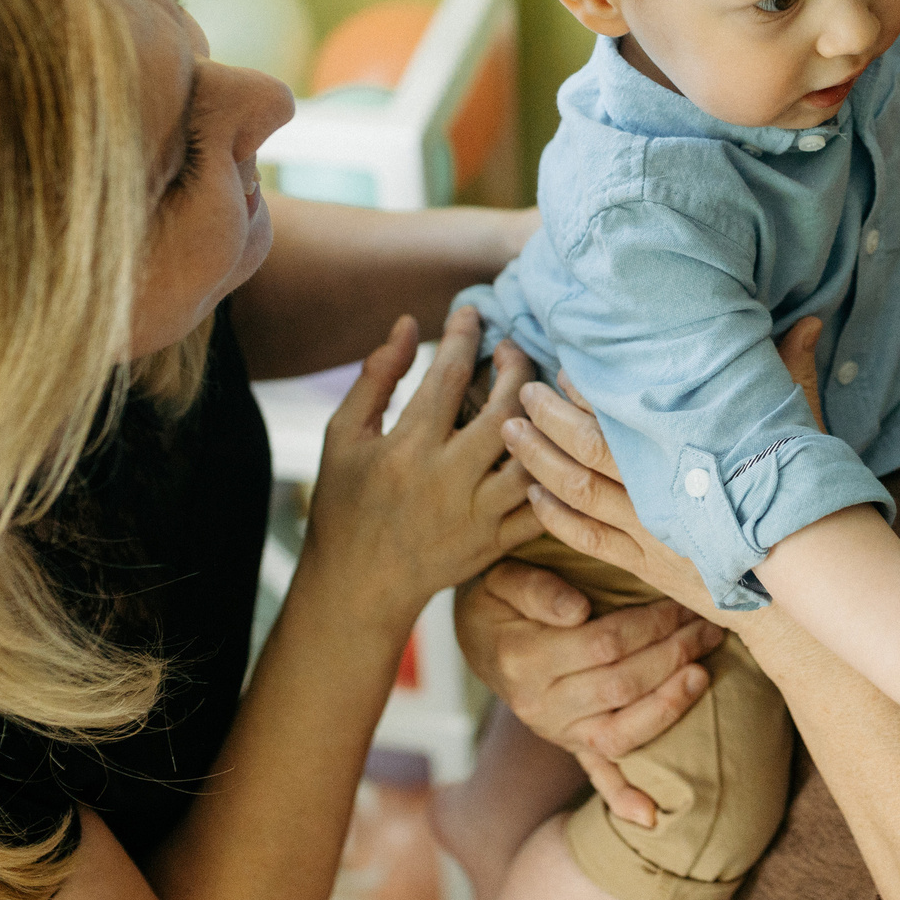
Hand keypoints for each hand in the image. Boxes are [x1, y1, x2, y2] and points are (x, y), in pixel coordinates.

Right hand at [304, 306, 537, 632]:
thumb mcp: (343, 437)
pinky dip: (555, 472)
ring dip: (543, 418)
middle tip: (512, 348)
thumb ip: (376, 378)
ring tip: (539, 392)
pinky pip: (542, 506)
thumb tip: (408, 323)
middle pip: (503, 413)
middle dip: (516, 368)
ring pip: (531, 458)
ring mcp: (475, 515)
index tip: (472, 312)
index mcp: (405, 449)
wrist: (358, 586)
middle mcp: (445, 480)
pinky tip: (553, 443)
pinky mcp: (495, 542)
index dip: (464, 335)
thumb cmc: (346, 504)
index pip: (446, 376)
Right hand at [453, 558, 723, 826]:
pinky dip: (623, 797)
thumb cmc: (501, 604)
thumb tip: (579, 610)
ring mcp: (557, 733)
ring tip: (702, 676)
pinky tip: (652, 817)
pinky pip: (598, 776)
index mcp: (525, 660)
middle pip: (621, 685)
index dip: (649, 625)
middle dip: (672, 654)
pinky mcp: (570, 746)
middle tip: (708, 629)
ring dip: (668, 706)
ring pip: (620, 732)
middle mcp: (541, 705)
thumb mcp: (503, 582)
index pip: (603, 644)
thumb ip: (537, 589)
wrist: (479, 641)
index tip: (683, 604)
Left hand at [499, 320, 829, 621]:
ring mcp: (648, 533)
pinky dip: (554, 516)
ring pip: (576, 491)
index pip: (627, 414)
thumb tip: (810, 321)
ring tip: (511, 431)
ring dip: (538, 460)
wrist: (803, 587)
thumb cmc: (799, 500)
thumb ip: (791, 374)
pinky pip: (585, 538)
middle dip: (550, 417)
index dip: (590, 391)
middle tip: (524, 391)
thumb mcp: (796, 432)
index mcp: (691, 453)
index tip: (567, 367)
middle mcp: (661, 493)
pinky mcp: (644, 565)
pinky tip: (534, 494)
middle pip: (588, 449)